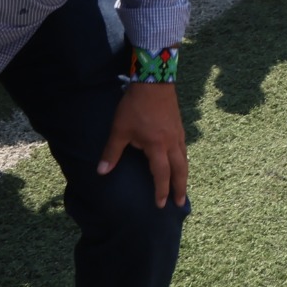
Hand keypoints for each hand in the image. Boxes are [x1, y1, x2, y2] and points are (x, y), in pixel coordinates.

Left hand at [98, 81, 188, 207]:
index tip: (160, 204)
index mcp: (157, 146)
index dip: (161, 191)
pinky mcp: (179, 127)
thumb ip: (111, 152)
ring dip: (183, 175)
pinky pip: (184, 149)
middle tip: (180, 202)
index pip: (162, 174)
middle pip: (180, 170)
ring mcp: (178, 134)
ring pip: (184, 159)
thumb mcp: (120, 130)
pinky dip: (183, 161)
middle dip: (180, 187)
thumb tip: (101, 172)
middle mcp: (172, 143)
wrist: (154, 82)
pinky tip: (180, 161)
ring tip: (182, 186)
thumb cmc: (135, 107)